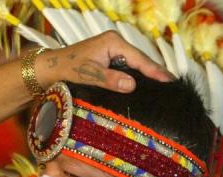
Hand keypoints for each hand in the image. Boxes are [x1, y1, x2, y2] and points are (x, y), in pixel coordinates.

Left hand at [35, 31, 171, 91]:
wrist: (50, 68)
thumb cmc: (67, 69)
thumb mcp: (89, 75)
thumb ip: (111, 80)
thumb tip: (132, 85)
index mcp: (113, 42)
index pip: (139, 58)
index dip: (155, 71)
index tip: (169, 81)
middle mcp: (115, 43)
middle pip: (140, 60)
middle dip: (155, 72)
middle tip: (173, 86)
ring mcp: (113, 50)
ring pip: (135, 64)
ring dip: (148, 75)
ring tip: (164, 87)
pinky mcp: (109, 59)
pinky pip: (128, 67)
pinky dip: (137, 76)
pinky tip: (146, 86)